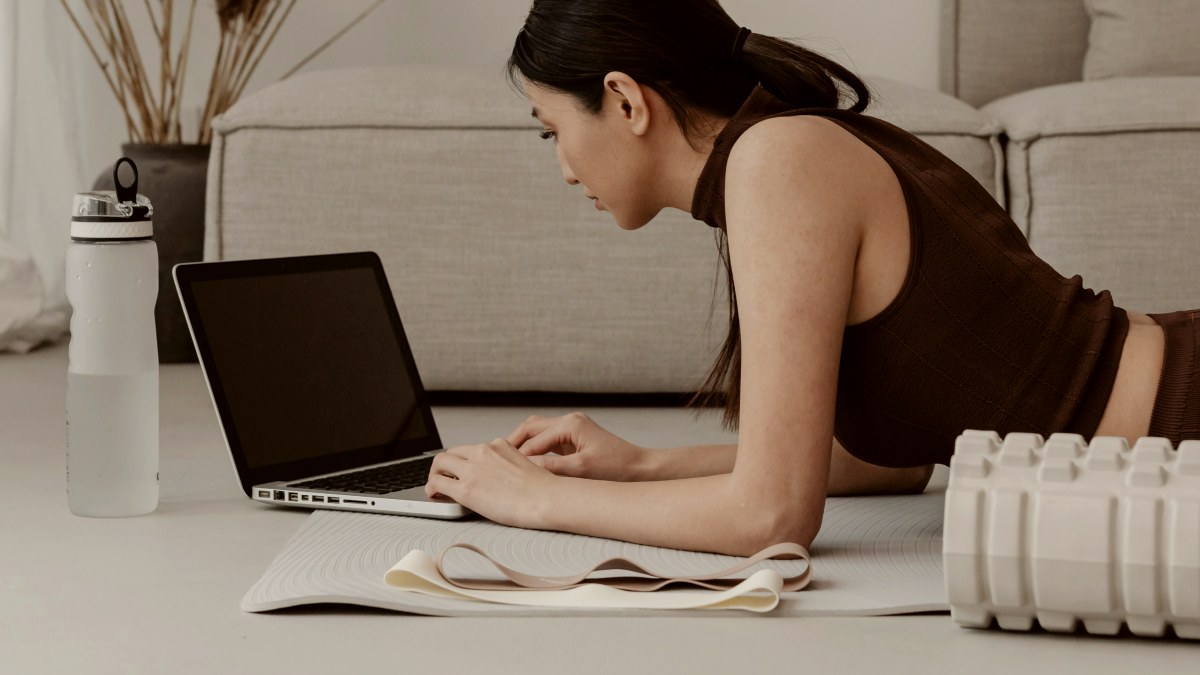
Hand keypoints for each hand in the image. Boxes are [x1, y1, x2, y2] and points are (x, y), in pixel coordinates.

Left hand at [424, 437, 554, 528]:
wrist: (546, 499)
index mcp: (498, 445)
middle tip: (443, 477)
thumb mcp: (525, 464)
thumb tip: (498, 477)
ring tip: (435, 486)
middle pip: (452, 452)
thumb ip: (506, 464)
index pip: (472, 449)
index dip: (463, 461)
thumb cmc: (542, 489)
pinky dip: (432, 487)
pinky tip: (434, 494)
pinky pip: (438, 483)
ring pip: (440, 462)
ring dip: (435, 474)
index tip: (461, 469)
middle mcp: (483, 452)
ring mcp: (472, 469)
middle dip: (446, 465)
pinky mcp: (465, 489)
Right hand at [505, 412, 650, 481]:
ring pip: (537, 431)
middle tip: (496, 460)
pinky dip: (534, 449)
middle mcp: (569, 421)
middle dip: (513, 443)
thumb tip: (526, 468)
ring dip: (522, 445)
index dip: (518, 455)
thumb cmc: (615, 468)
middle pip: (531, 427)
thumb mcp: (581, 470)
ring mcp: (571, 428)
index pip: (534, 438)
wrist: (639, 468)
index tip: (502, 470)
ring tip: (507, 462)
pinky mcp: (574, 438)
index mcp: (570, 424)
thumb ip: (552, 467)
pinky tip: (526, 464)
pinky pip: (547, 440)